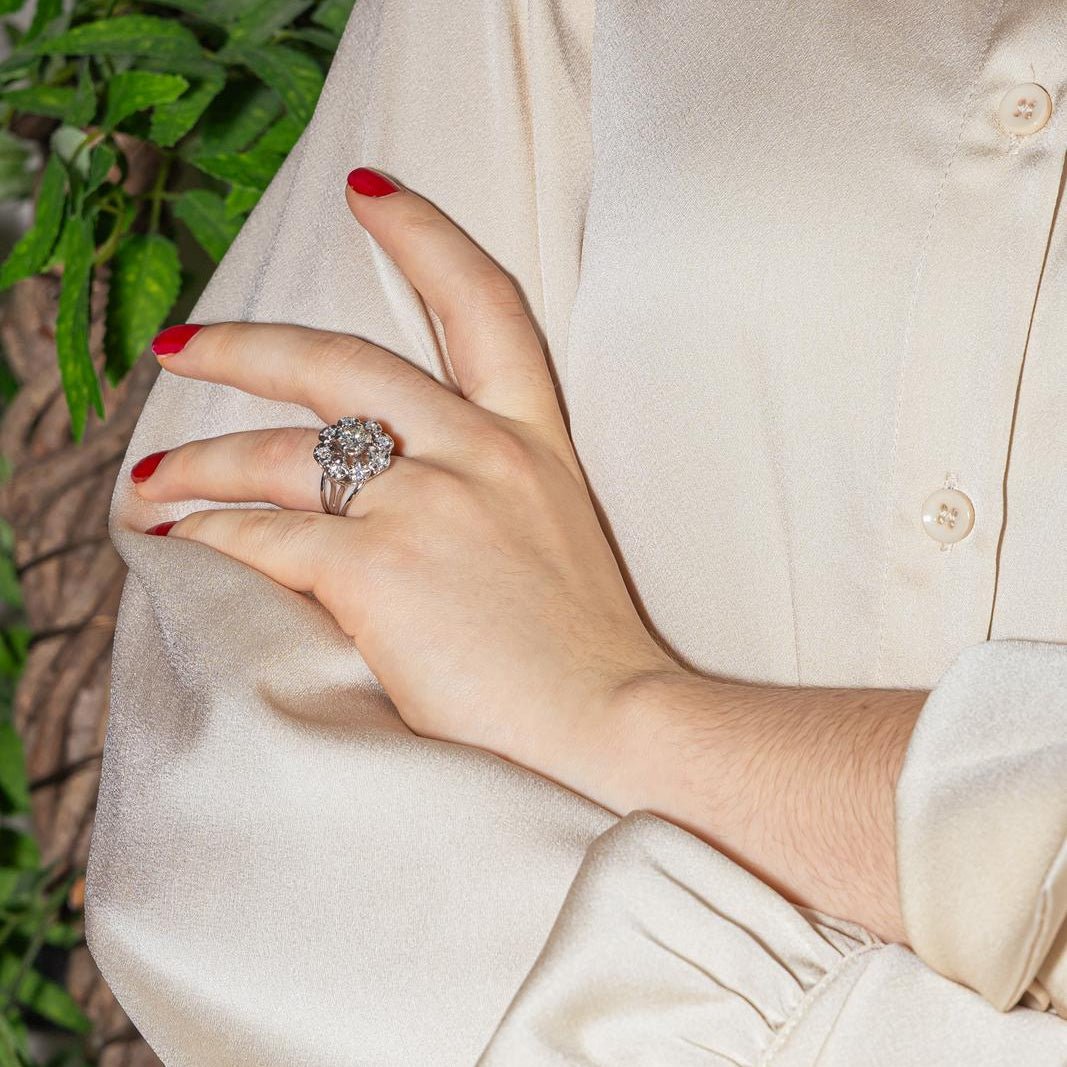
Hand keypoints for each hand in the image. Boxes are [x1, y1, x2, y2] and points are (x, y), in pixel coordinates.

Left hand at [131, 167, 679, 786]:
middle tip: (183, 342)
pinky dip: (208, 539)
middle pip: (340, 361)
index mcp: (530, 439)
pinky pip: (263, 538)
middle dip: (246, 343)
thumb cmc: (585, 654)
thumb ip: (487, 494)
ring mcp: (426, 506)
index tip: (370, 190)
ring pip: (280, 455)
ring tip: (152, 486)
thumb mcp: (553, 539)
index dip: (423, 232)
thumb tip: (393, 491)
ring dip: (200, 463)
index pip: (482, 302)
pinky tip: (178, 545)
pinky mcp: (379, 569)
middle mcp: (476, 453)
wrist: (615, 728)